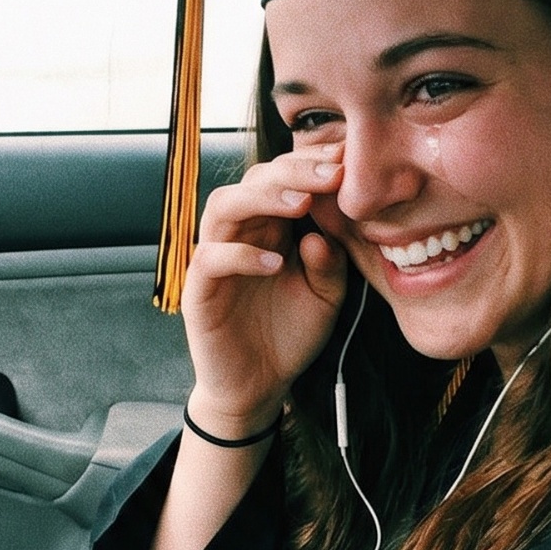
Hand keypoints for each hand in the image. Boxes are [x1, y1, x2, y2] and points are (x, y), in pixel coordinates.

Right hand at [185, 146, 349, 431]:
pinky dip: (241, 255)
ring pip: (224, 206)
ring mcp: (217, 258)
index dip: (313, 165)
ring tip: (302, 204)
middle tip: (333, 174)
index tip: (350, 163)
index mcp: (272, 226)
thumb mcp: (327, 297)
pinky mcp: (199, 289)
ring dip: (263, 198)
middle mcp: (241, 233)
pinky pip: (210, 258)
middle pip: (254, 179)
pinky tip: (276, 263)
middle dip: (294, 171)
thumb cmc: (290, 334)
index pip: (284, 178)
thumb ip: (331, 264)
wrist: (260, 386)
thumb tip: (319, 237)